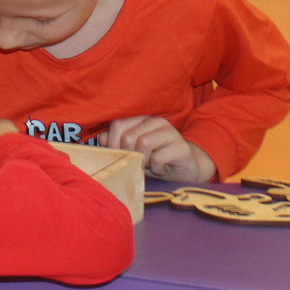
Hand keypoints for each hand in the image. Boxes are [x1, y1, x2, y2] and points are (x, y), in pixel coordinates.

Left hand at [101, 115, 216, 182]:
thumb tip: (103, 138)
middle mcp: (156, 121)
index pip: (118, 124)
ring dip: (144, 161)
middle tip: (138, 163)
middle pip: (129, 136)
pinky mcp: (181, 146)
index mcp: (141, 120)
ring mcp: (170, 132)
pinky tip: (161, 169)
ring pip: (143, 143)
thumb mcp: (134, 152)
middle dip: (130, 155)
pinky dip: (156, 168)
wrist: (186, 169)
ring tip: (150, 165)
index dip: (114, 144)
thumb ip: (118, 143)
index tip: (120, 157)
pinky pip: (158, 157)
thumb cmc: (156, 159)